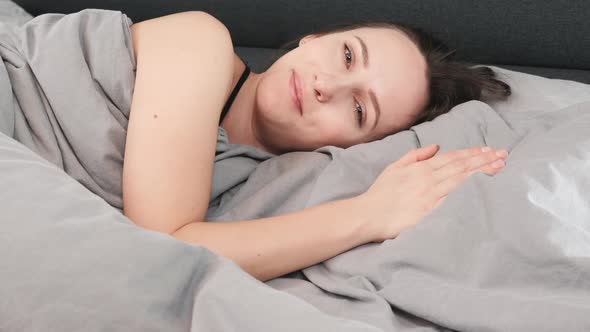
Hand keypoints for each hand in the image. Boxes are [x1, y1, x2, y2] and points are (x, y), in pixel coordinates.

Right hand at [357, 144, 507, 241]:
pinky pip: (454, 198)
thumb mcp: (394, 167)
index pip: (452, 158)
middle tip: (503, 155)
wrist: (368, 215)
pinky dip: (469, 191)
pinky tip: (483, 187)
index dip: (471, 153)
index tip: (488, 150)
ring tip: (498, 166)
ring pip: (461, 180)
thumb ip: (415, 156)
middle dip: (483, 159)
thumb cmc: (380, 194)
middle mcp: (428, 179)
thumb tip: (436, 147)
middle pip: (461, 166)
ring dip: (482, 172)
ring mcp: (431, 196)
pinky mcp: (431, 211)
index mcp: (420, 168)